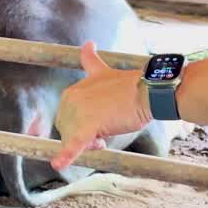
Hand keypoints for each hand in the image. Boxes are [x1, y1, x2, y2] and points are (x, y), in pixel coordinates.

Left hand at [51, 41, 152, 171]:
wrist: (149, 90)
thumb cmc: (131, 85)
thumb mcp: (105, 71)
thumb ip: (91, 62)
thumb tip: (87, 43)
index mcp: (74, 89)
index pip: (68, 113)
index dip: (79, 122)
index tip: (96, 125)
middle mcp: (71, 98)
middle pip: (68, 127)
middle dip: (83, 135)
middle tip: (103, 138)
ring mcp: (78, 112)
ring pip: (73, 137)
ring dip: (88, 143)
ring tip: (104, 141)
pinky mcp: (88, 126)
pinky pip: (74, 144)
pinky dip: (66, 155)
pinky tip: (58, 164)